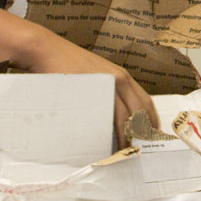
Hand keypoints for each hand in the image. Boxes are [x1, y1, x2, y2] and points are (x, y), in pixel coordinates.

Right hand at [16, 25, 156, 144]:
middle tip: (141, 148)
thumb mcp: (97, 75)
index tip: (152, 134)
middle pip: (139, 111)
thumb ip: (109, 90)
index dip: (152, 120)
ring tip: (125, 150)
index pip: (145, 101)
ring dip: (126, 135)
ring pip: (123, 116)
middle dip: (142, 131)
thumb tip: (114, 114)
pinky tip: (106, 141)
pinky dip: (108, 131)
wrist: (47, 50)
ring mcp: (105, 85)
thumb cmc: (69, 63)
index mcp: (122, 76)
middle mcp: (119, 80)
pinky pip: (104, 115)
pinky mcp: (90, 90)